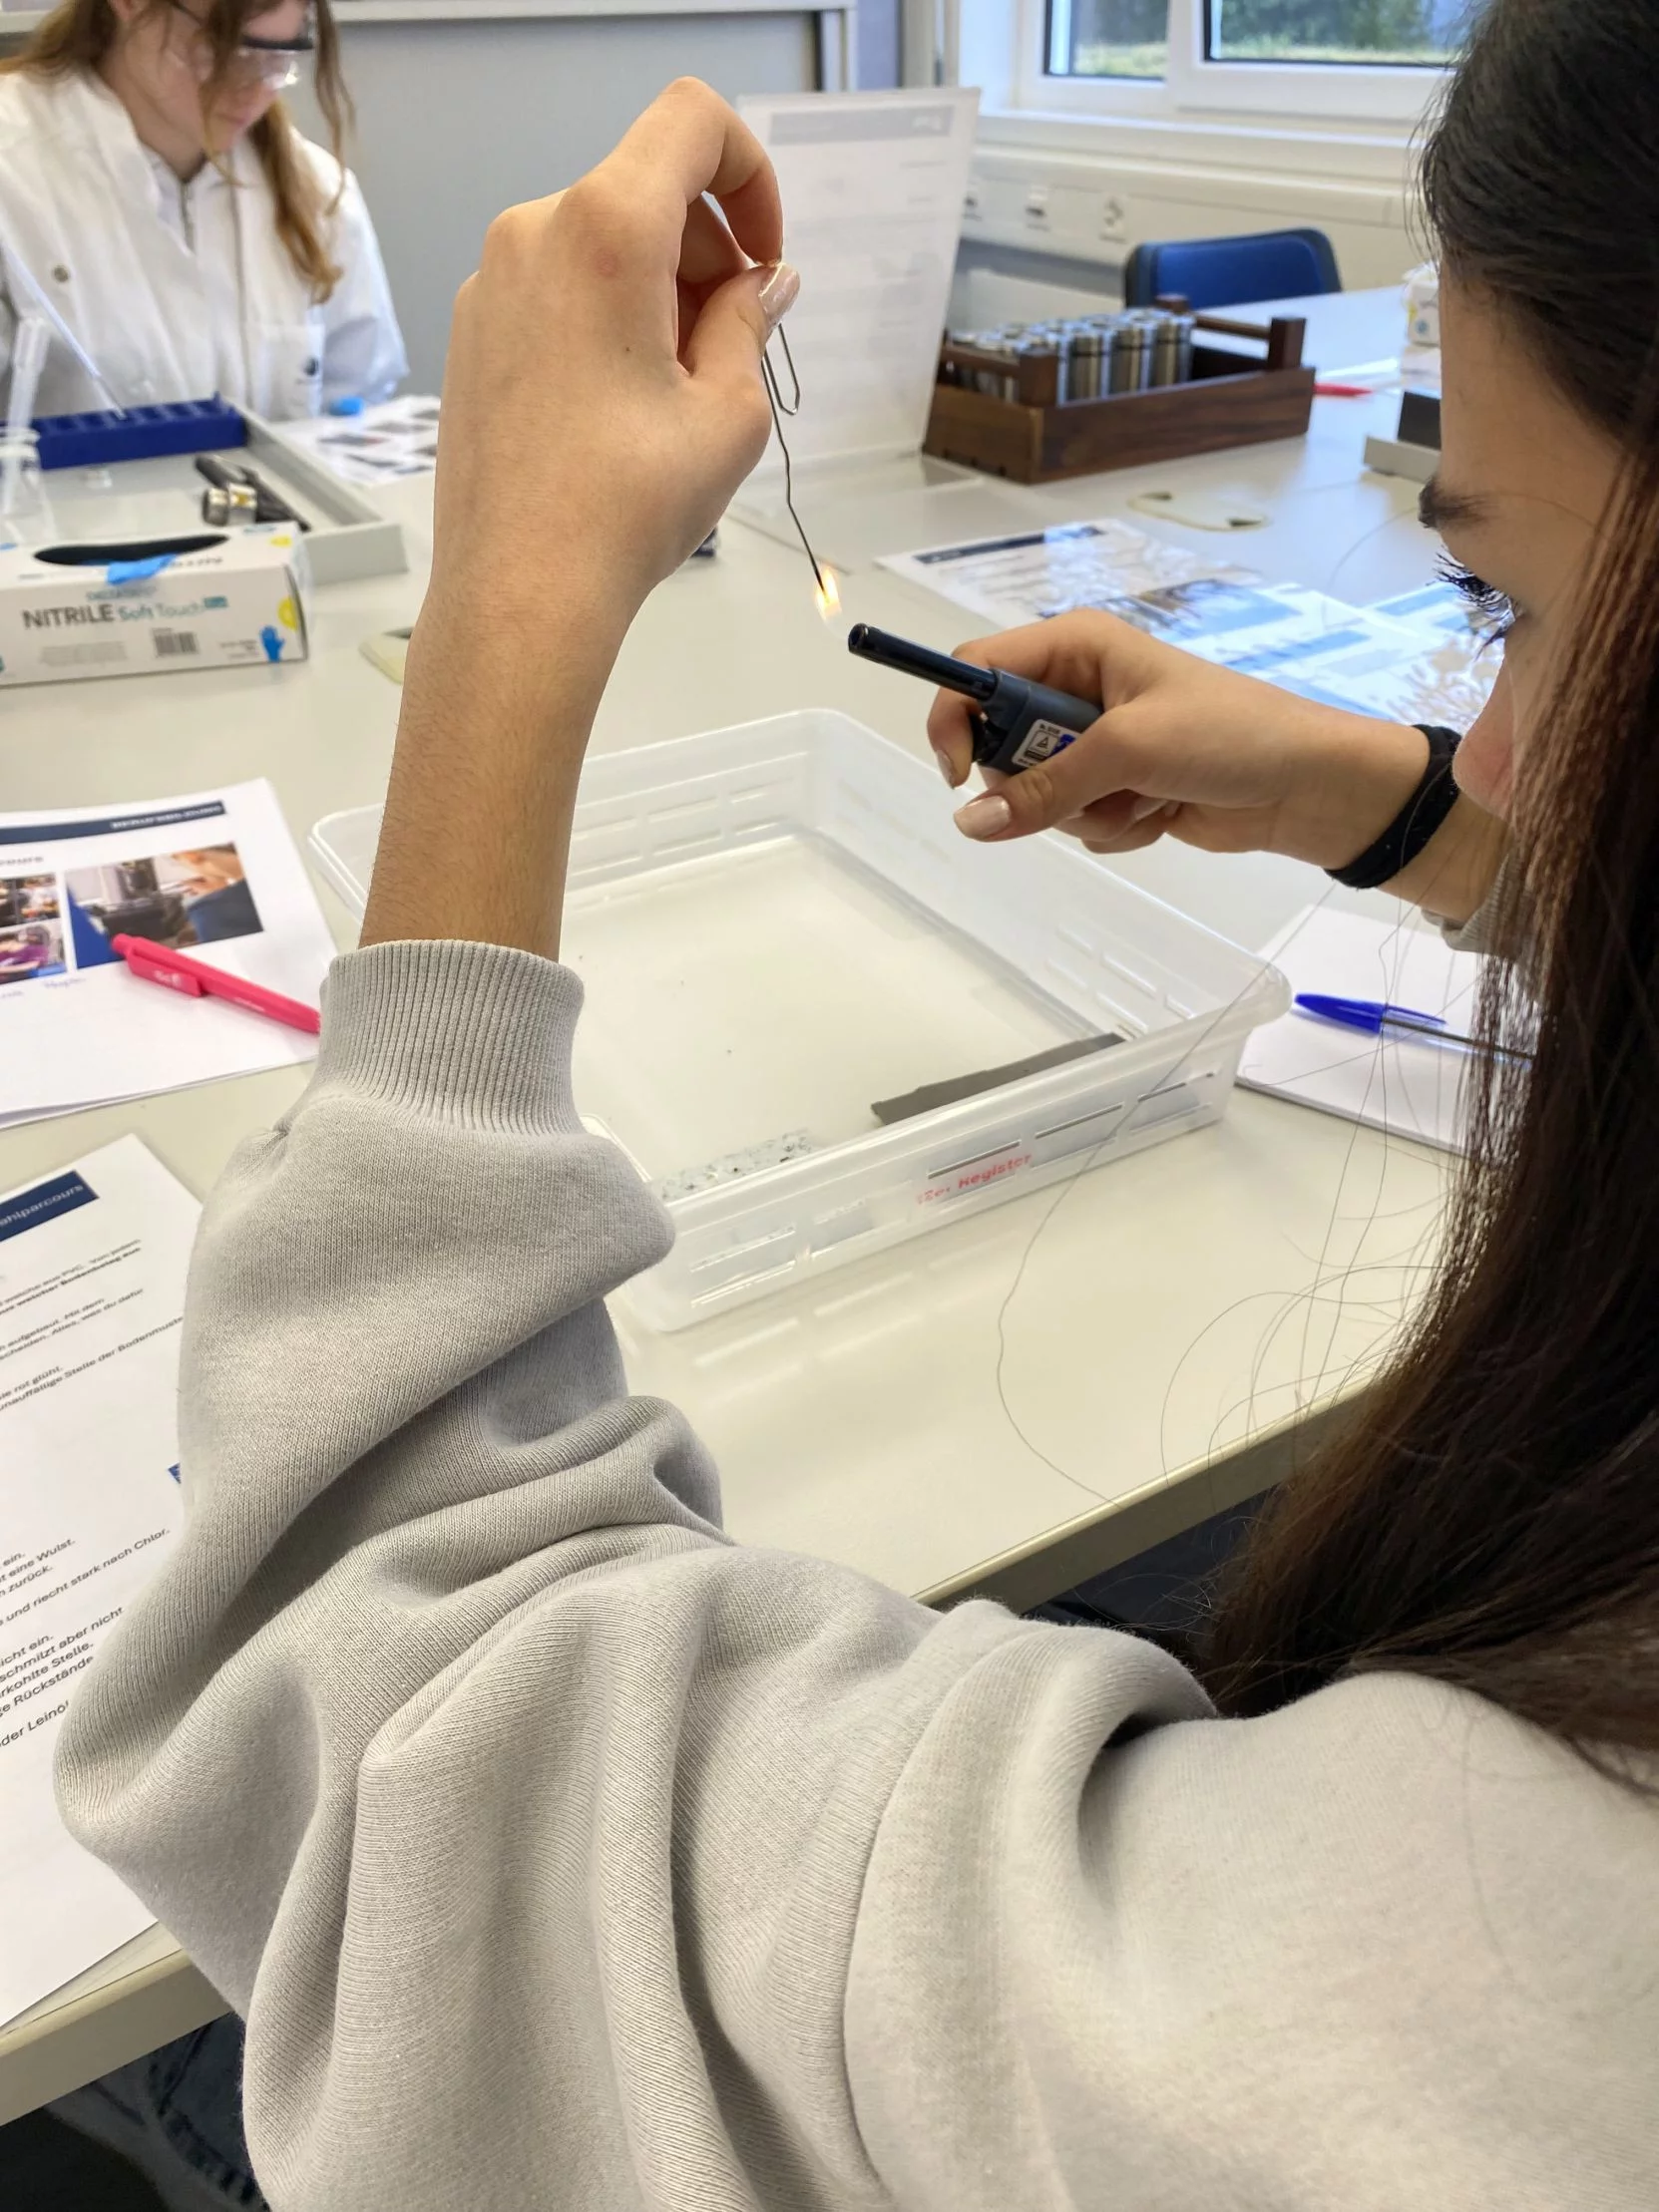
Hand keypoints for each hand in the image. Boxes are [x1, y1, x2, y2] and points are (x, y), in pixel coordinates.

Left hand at [364, 81, 795, 958]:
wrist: (520, 593)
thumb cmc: (624, 508)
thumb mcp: (730, 412)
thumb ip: (751, 323)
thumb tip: (759, 286)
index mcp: (606, 228)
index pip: (694, 121)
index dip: (752, 173)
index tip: (764, 259)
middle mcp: (536, 230)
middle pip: (647, 188)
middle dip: (708, 251)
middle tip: (735, 350)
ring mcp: (492, 279)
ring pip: (601, 242)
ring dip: (659, 290)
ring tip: (678, 395)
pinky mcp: (473, 330)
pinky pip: (558, 289)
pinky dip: (606, 318)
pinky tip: (624, 410)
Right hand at [926, 611, 1434, 871]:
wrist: (1307, 785)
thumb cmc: (1227, 735)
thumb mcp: (1128, 751)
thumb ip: (1043, 788)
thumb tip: (969, 822)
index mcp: (1077, 645)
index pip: (978, 670)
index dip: (957, 718)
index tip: (960, 775)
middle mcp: (1079, 687)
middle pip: (1004, 742)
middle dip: (1040, 782)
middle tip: (1090, 787)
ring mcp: (1100, 742)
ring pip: (1040, 794)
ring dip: (1086, 812)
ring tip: (1145, 797)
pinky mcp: (1120, 787)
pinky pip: (1077, 821)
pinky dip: (1114, 828)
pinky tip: (1161, 812)